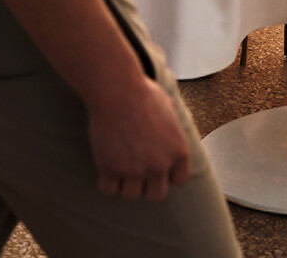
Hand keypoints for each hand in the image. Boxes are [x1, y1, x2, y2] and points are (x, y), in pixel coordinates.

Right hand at [87, 75, 191, 201]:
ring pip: (131, 196)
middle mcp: (159, 165)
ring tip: (121, 164)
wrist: (118, 91)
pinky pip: (108, 189)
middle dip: (147, 185)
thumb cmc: (143, 94)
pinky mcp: (110, 169)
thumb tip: (172, 137)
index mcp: (179, 152)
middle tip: (137, 169)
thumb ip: (172, 131)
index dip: (167, 174)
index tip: (157, 165)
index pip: (179, 180)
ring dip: (125, 184)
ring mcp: (134, 170)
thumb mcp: (169, 111)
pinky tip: (107, 164)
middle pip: (156, 196)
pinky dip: (106, 180)